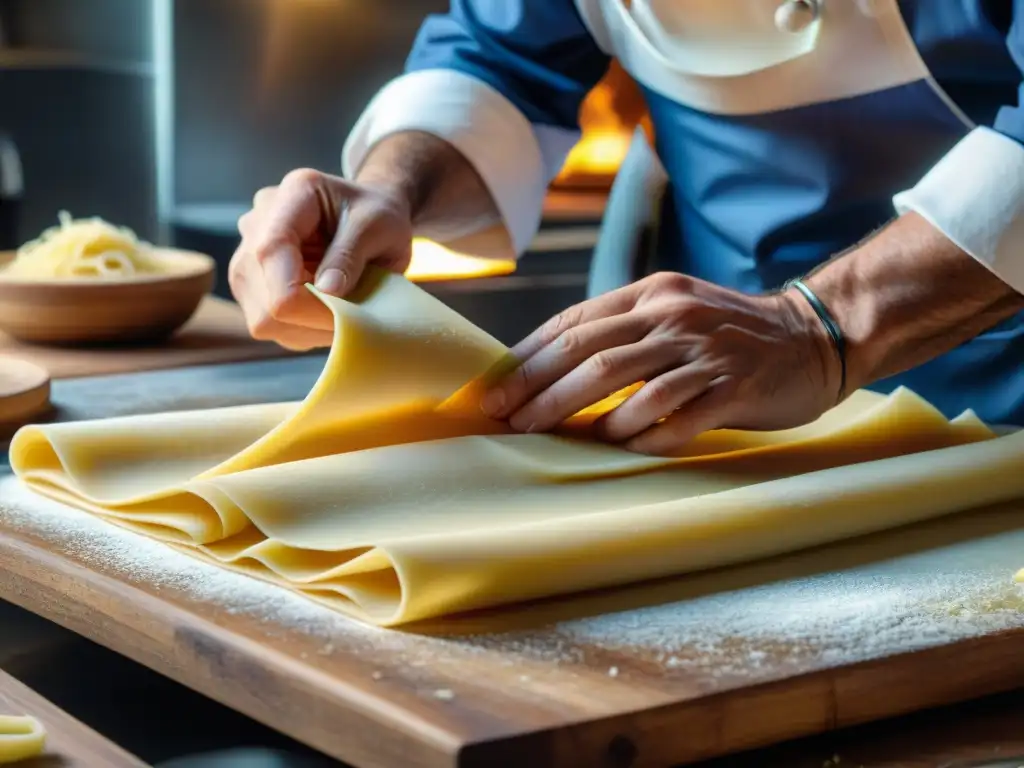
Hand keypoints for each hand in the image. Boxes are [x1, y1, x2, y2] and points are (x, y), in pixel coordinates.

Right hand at [229, 168, 413, 349]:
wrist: (367, 215)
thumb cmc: (377, 214)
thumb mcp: (380, 225)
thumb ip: (352, 254)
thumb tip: (328, 292)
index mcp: (292, 196)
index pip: (272, 252)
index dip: (305, 296)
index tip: (348, 313)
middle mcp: (257, 225)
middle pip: (264, 297)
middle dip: (313, 318)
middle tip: (353, 315)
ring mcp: (247, 257)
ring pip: (262, 320)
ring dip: (307, 328)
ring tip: (340, 310)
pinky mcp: (250, 286)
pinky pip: (268, 326)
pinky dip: (301, 329)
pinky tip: (324, 310)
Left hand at [480, 272, 840, 454]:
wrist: (814, 335)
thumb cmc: (729, 335)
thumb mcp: (673, 313)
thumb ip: (622, 332)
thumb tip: (550, 371)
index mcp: (650, 294)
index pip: (572, 323)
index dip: (525, 358)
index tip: (491, 390)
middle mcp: (673, 315)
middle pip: (588, 352)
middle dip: (536, 388)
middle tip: (502, 418)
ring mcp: (705, 350)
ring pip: (625, 381)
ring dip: (576, 413)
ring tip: (541, 436)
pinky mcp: (735, 385)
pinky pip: (675, 415)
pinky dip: (639, 435)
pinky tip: (613, 448)